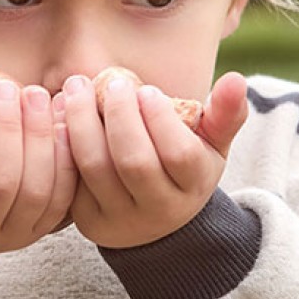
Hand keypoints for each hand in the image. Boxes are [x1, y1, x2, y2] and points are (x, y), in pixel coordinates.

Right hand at [0, 80, 76, 298]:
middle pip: (1, 189)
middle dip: (10, 134)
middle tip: (9, 89)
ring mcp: (14, 236)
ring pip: (37, 192)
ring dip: (41, 139)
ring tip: (35, 95)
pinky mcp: (43, 228)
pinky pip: (63, 195)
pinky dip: (66, 156)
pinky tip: (62, 118)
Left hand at [56, 71, 247, 248]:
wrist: (154, 220)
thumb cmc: (183, 167)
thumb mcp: (211, 145)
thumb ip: (226, 113)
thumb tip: (236, 79)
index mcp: (193, 187)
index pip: (179, 154)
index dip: (160, 119)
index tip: (147, 90)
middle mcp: (158, 210)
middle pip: (134, 162)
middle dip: (119, 115)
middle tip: (114, 84)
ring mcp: (120, 219)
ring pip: (95, 168)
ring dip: (82, 122)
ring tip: (77, 88)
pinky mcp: (87, 218)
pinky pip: (70, 177)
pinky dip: (63, 140)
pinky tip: (61, 112)